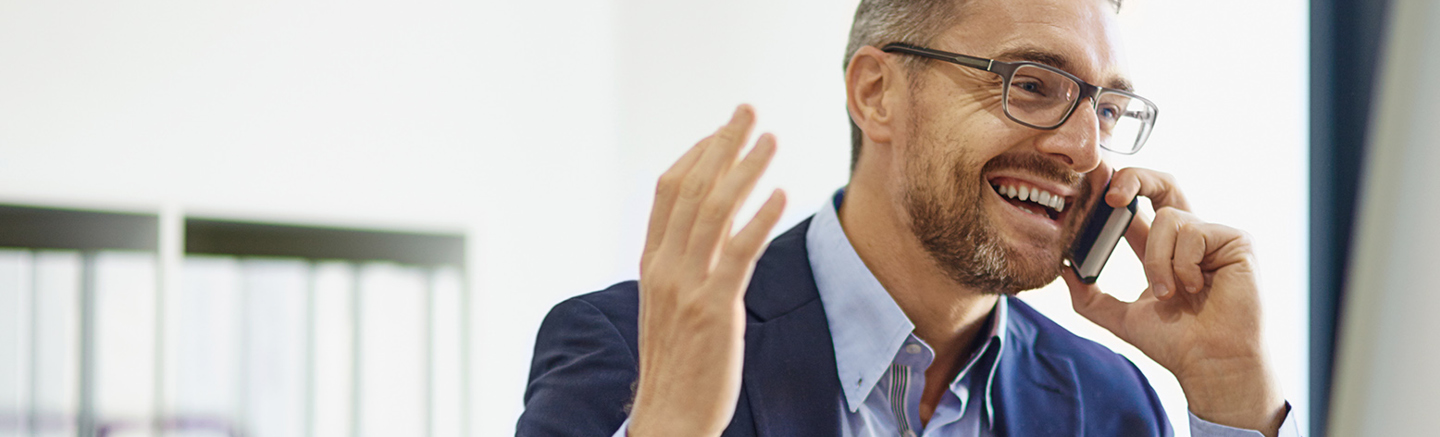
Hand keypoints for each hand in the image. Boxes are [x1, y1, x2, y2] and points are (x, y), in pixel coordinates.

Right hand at [629, 105, 786, 435]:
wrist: (668, 417)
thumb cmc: (677, 367)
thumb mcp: (669, 308)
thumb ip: (682, 268)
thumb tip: (704, 235)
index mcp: (652, 264)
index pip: (667, 192)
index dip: (696, 154)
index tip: (721, 131)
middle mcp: (665, 268)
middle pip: (692, 190)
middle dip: (722, 145)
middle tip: (748, 112)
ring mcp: (688, 287)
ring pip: (714, 212)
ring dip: (745, 170)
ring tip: (771, 140)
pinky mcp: (715, 309)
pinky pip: (738, 253)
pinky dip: (758, 218)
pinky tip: (780, 194)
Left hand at [1061, 167, 1286, 436]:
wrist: (1210, 363)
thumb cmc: (1177, 343)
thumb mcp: (1122, 317)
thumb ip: (1090, 295)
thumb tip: (1063, 268)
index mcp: (1162, 249)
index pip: (1135, 208)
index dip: (1113, 190)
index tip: (1090, 182)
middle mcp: (1188, 236)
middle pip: (1161, 184)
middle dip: (1134, 177)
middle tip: (1110, 195)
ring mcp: (1213, 235)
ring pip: (1166, 219)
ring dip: (1157, 261)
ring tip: (1169, 295)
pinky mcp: (1236, 240)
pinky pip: (1192, 232)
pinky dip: (1183, 265)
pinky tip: (1197, 289)